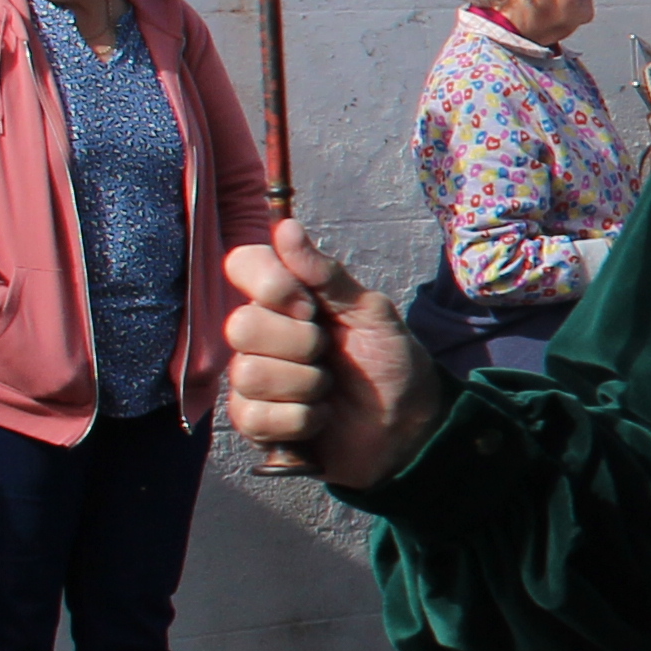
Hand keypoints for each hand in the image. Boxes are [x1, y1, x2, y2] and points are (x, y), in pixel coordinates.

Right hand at [219, 218, 446, 487]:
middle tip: (329, 353)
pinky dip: (303, 418)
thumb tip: (284, 227)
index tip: (308, 305)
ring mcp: (252, 379)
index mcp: (284, 299)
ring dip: (307, 385)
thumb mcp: (370, 311)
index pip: (241, 265)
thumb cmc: (390, 360)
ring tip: (330, 388)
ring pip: (249, 374)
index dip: (269, 283)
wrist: (409, 423)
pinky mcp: (255, 422)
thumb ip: (326, 275)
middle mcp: (260, 335)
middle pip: (241, 326)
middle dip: (301, 344)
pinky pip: (256, 416)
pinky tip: (321, 417)